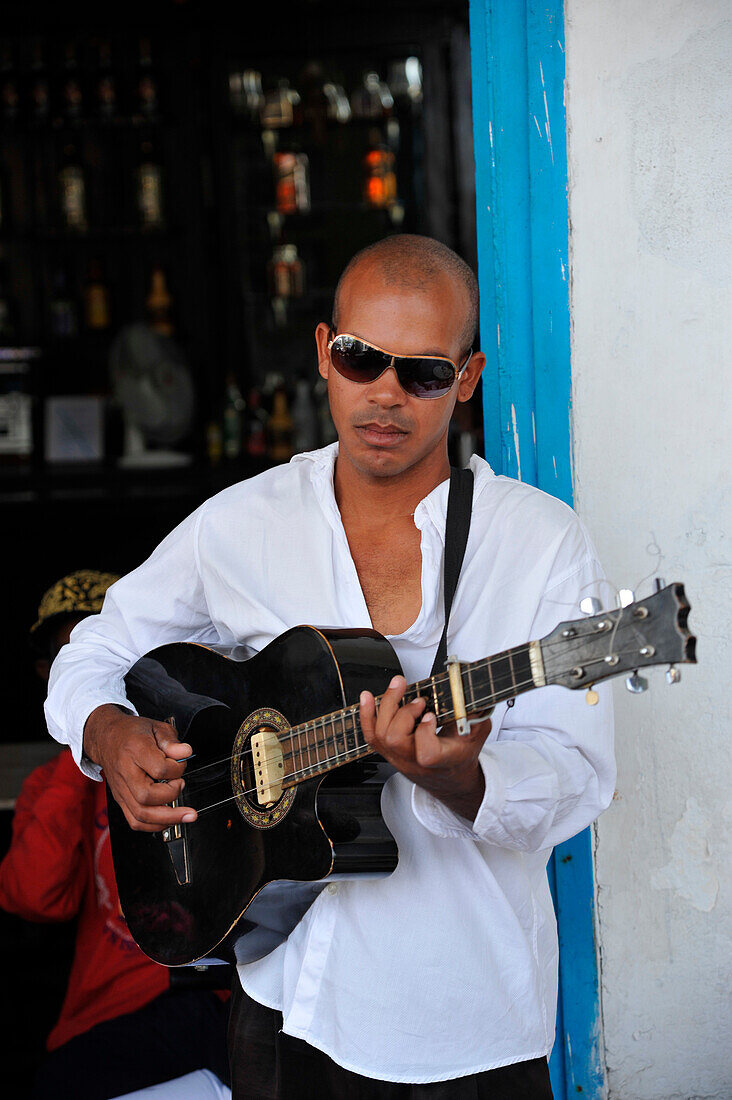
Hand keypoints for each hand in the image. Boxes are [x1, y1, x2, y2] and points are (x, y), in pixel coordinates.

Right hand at [83, 704, 197, 832]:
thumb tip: (185, 752)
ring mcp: (121, 789)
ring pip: (141, 814)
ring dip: (167, 818)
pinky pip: (135, 821)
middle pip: (146, 796)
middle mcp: (125, 772)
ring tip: (185, 815)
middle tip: (181, 785)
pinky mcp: (121, 800)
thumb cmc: (131, 733)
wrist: (106, 738)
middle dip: (172, 796)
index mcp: (135, 750)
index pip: (159, 769)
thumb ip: (171, 740)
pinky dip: (154, 826)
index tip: (181, 762)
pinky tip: (169, 820)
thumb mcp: (155, 727)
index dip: (176, 769)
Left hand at [359, 676, 491, 821]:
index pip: (426, 753)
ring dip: (387, 706)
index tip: (431, 715)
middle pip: (395, 739)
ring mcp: (398, 758)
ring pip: (381, 735)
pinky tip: (367, 697)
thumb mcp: (477, 735)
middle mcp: (415, 762)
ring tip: (398, 687)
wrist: (448, 777)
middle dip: (404, 712)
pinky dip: (367, 714)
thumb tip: (469, 693)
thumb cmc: (460, 755)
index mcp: (440, 761)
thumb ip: (476, 714)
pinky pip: (371, 735)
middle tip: (419, 700)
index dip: (425, 732)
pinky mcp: (388, 751)